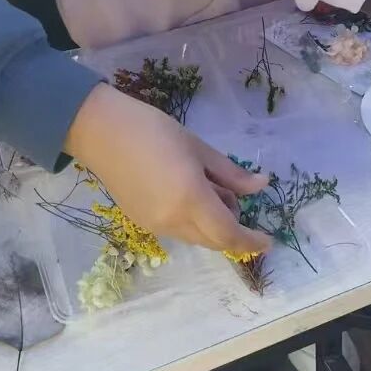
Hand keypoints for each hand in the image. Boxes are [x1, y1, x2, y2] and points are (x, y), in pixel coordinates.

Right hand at [64, 85, 272, 253]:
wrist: (100, 132)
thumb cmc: (153, 130)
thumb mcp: (198, 148)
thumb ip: (231, 173)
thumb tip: (262, 186)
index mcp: (191, 199)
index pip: (229, 234)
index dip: (252, 240)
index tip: (270, 239)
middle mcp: (173, 221)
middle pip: (214, 240)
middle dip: (233, 228)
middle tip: (234, 195)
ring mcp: (155, 225)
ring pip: (197, 237)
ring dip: (213, 223)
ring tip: (208, 184)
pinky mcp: (142, 222)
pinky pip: (178, 231)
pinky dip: (194, 221)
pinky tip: (187, 190)